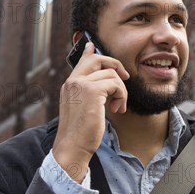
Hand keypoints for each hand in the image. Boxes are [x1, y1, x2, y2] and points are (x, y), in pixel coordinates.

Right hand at [53, 42, 128, 181]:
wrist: (72, 147)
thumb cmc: (80, 133)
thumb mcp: (82, 109)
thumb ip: (90, 94)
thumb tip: (104, 84)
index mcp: (69, 85)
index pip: (81, 62)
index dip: (89, 52)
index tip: (92, 45)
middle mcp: (73, 81)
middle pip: (97, 59)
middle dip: (115, 64)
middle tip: (125, 77)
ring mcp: (81, 85)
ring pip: (111, 74)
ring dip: (121, 91)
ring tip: (119, 106)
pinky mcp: (92, 91)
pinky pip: (116, 84)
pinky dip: (122, 96)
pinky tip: (118, 109)